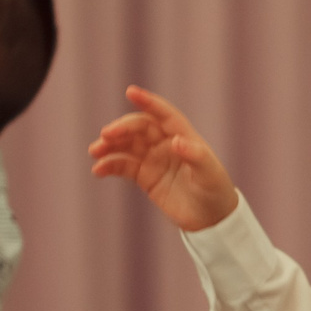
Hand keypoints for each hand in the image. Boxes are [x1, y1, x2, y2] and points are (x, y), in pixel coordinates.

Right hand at [89, 88, 240, 231]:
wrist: (210, 218)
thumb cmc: (215, 191)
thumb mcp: (209, 173)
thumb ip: (194, 155)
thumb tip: (175, 141)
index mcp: (183, 136)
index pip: (163, 114)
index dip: (148, 101)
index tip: (130, 92)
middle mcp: (165, 143)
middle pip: (139, 128)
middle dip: (121, 129)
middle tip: (105, 135)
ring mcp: (153, 159)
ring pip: (127, 145)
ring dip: (110, 146)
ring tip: (95, 152)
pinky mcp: (144, 176)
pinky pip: (123, 166)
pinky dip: (109, 166)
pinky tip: (98, 170)